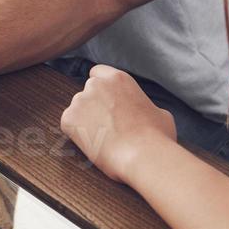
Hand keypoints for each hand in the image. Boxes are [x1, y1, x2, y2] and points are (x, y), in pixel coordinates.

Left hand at [60, 66, 176, 182]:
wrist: (142, 155)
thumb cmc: (156, 136)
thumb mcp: (159, 112)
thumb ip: (144, 106)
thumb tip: (145, 113)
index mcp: (118, 78)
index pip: (98, 73)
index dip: (102, 89)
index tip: (105, 102)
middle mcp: (96, 85)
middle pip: (88, 92)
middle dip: (94, 105)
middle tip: (105, 125)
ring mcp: (80, 101)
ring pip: (78, 109)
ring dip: (85, 120)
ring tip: (102, 138)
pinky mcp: (69, 119)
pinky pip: (68, 124)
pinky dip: (76, 134)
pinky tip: (92, 143)